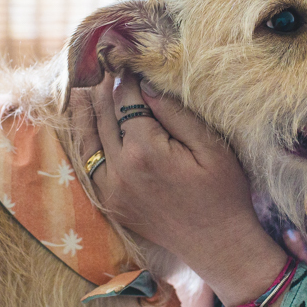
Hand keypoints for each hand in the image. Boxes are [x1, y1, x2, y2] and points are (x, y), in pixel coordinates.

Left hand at [81, 71, 287, 306]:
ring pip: (88, 141)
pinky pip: (88, 167)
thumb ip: (176, 114)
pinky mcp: (111, 204)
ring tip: (82, 89)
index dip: (128, 80)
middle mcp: (120, 169)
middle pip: (104, 118)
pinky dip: (83, 144)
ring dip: (84, 113)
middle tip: (104, 66)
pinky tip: (84, 128)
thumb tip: (146, 87)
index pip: (127, 102)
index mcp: (145, 151)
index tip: (128, 61)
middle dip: (104, 90)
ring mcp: (111, 189)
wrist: (218, 244)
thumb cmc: (224, 194)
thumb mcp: (211, 147)